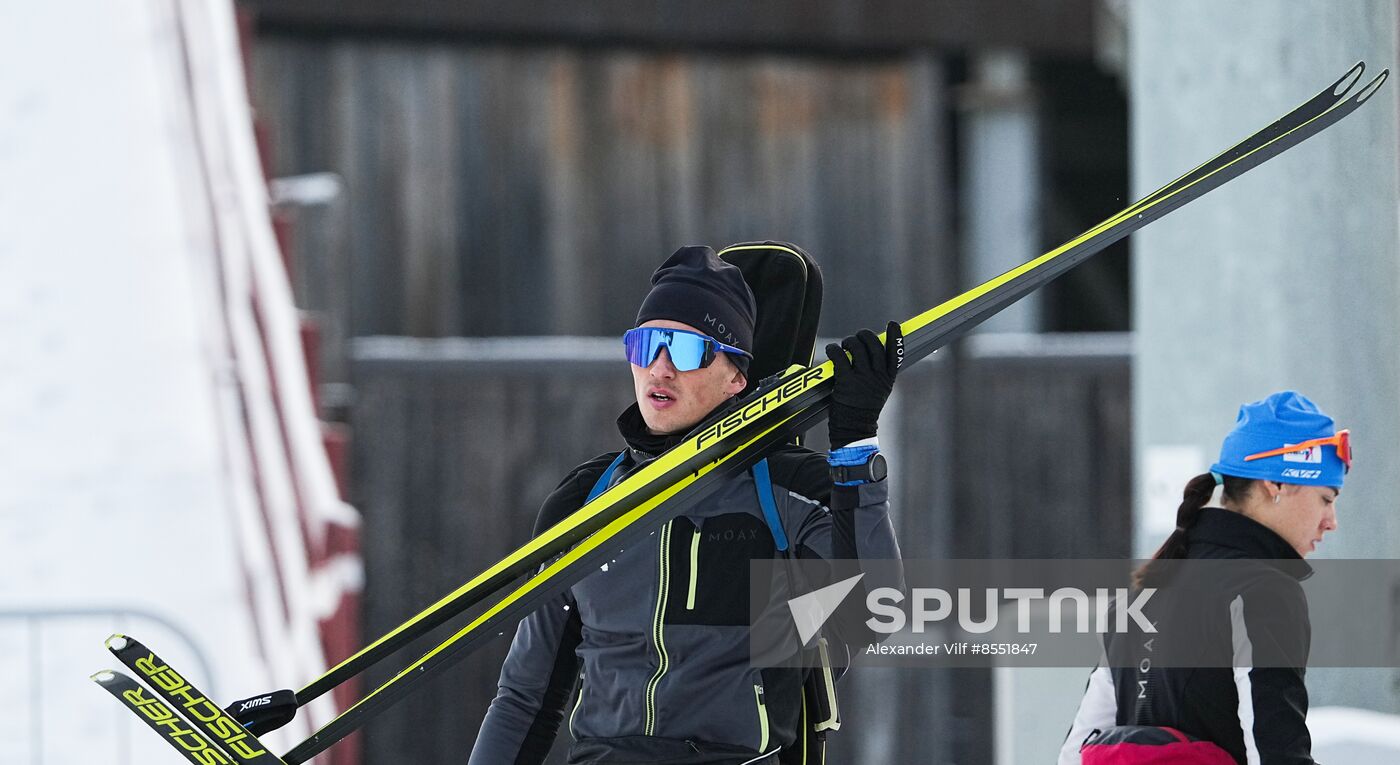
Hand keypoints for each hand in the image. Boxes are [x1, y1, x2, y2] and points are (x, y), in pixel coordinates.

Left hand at [825, 321, 902, 447]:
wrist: (855, 429)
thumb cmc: (864, 411)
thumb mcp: (879, 392)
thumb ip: (878, 375)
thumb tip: (869, 357)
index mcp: (887, 378)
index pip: (895, 352)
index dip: (895, 336)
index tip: (893, 324)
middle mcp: (877, 376)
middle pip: (874, 344)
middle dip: (864, 336)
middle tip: (857, 337)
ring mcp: (862, 378)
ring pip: (857, 347)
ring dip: (849, 342)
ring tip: (844, 345)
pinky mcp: (846, 381)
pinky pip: (840, 356)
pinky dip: (834, 349)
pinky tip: (831, 350)